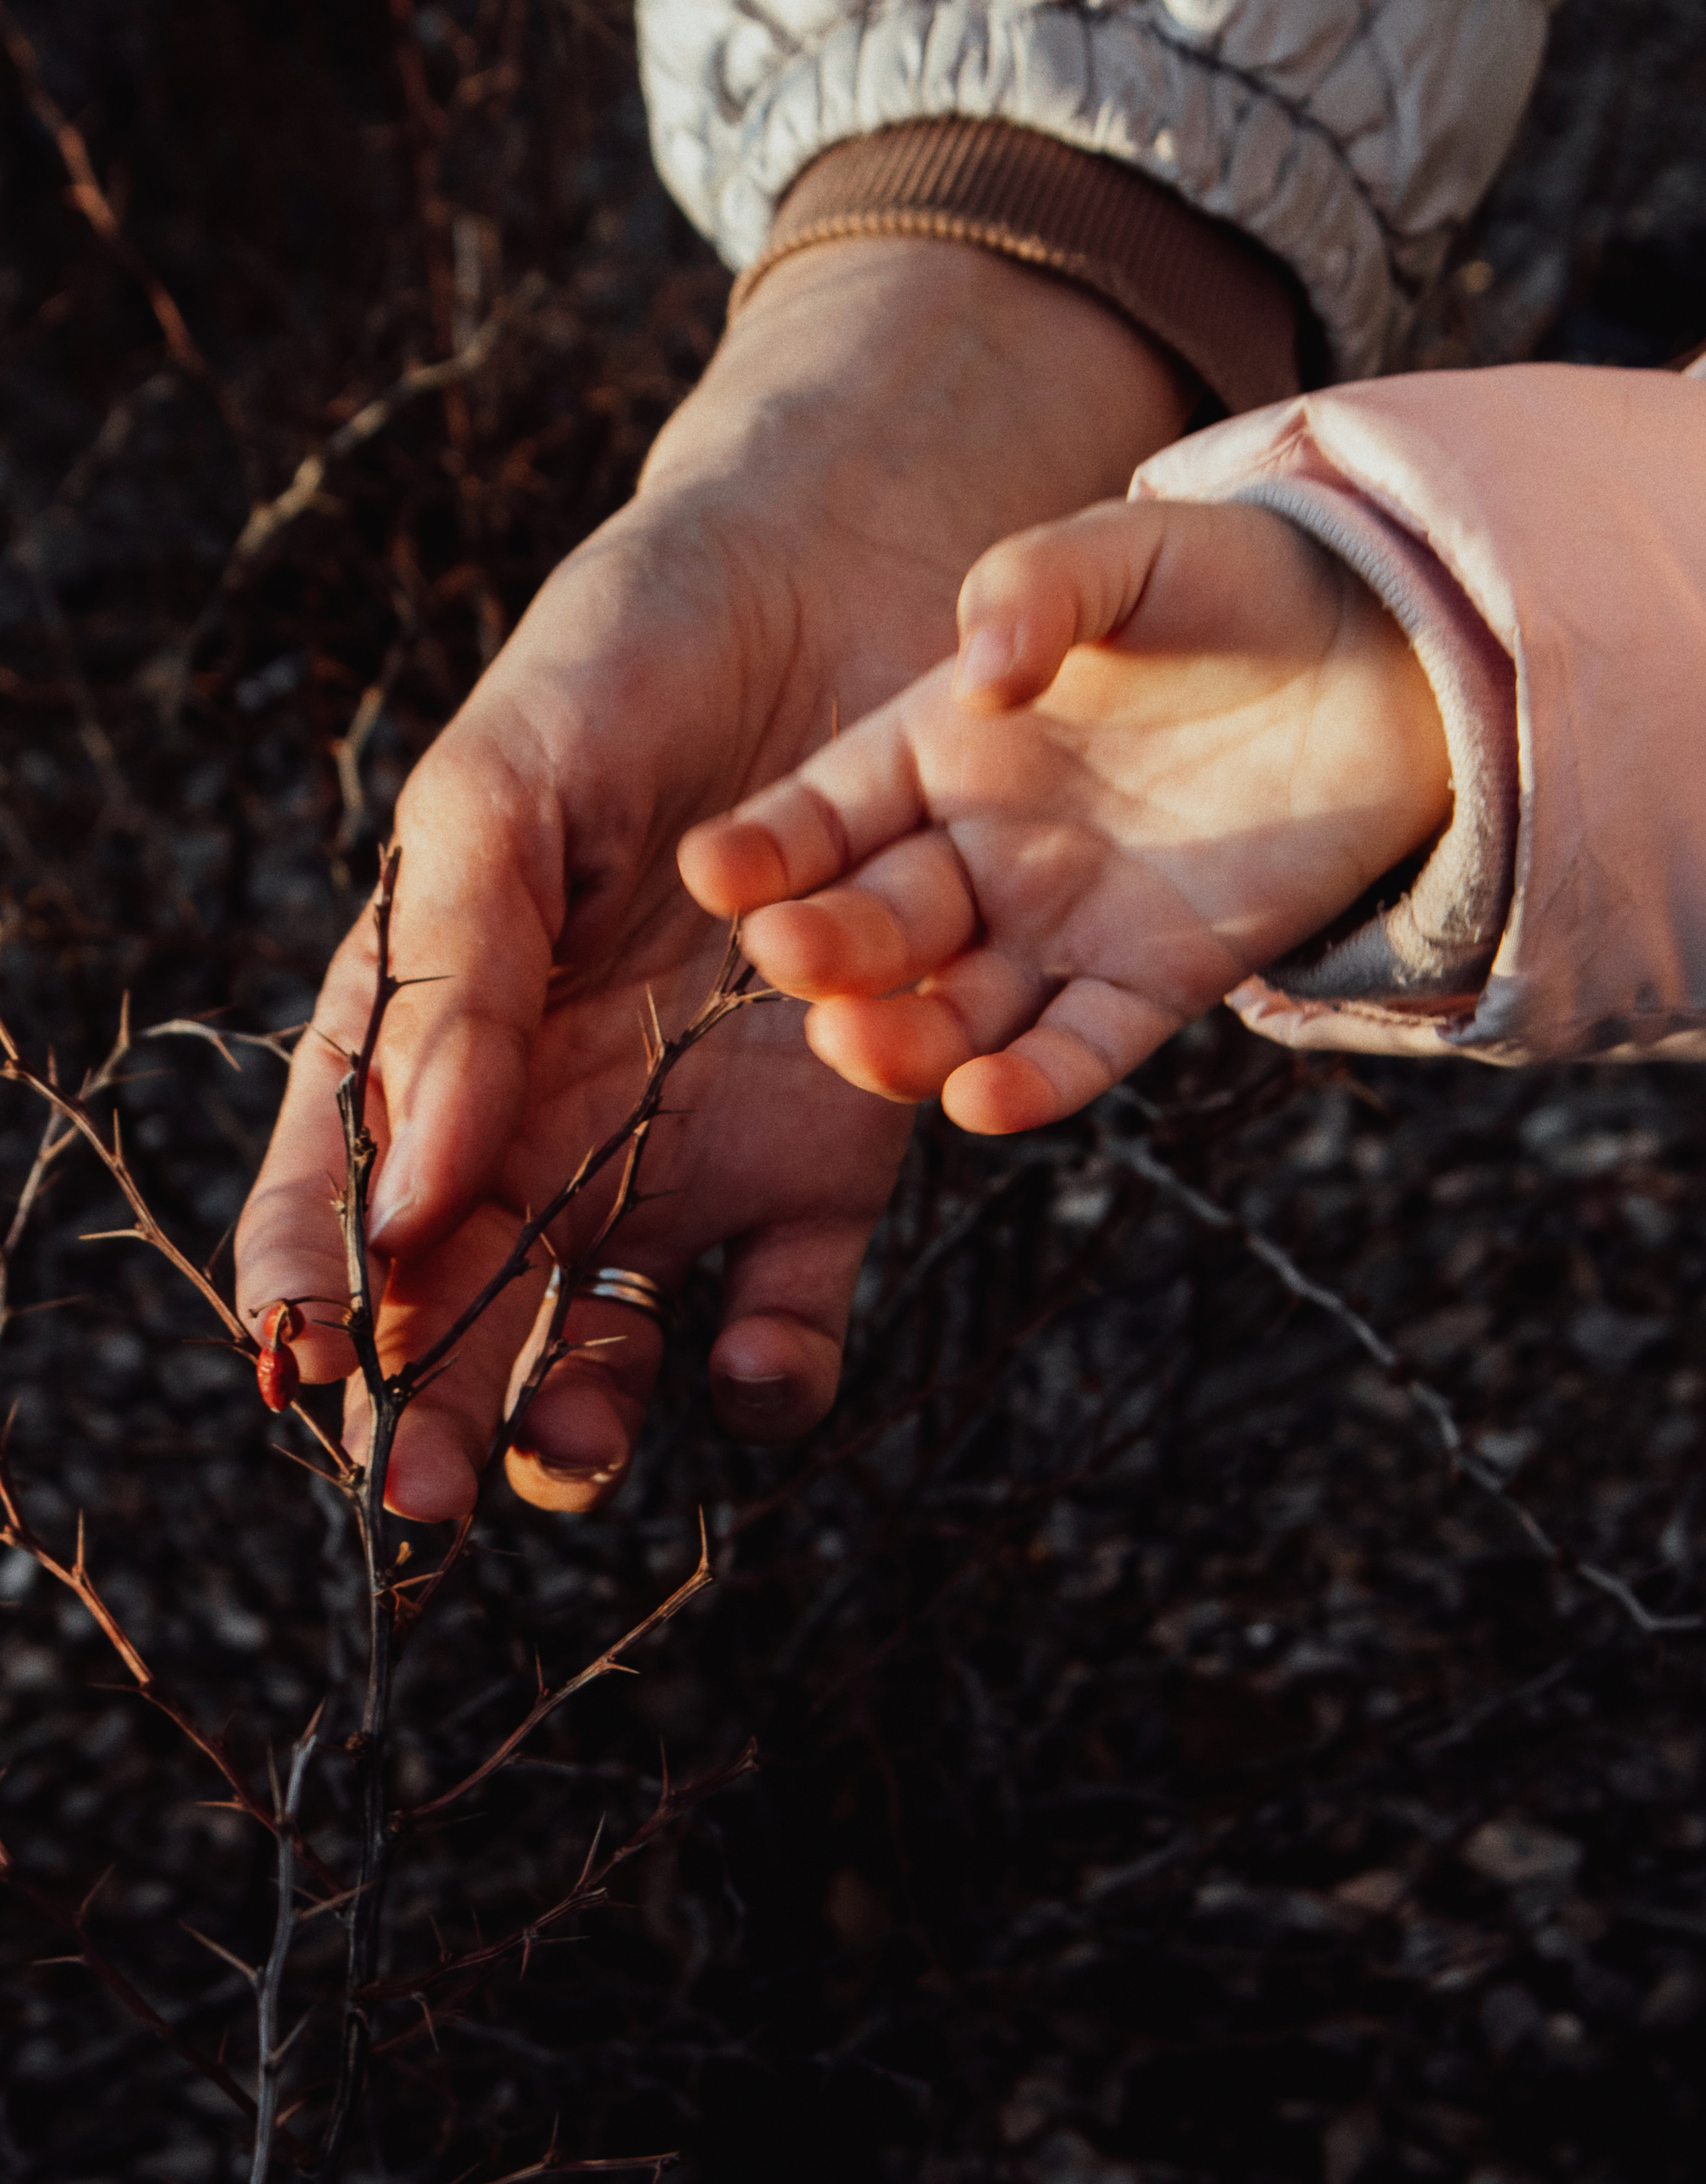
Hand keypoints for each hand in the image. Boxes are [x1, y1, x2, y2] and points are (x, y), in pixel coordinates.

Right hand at [234, 243, 1191, 1516]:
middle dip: (431, 1409)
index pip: (337, 1189)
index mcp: (432, 1035)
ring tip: (571, 1446)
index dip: (304, 1289)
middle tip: (422, 1495)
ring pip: (608, 1336)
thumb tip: (414, 1168)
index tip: (296, 1370)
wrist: (841, 598)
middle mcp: (543, 1123)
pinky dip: (771, 1360)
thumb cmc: (628, 665)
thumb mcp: (504, 786)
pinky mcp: (825, 1165)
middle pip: (463, 1305)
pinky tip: (749, 1362)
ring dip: (583, 1414)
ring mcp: (681, 1155)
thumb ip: (455, 967)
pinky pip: (788, 1303)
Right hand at [679, 495, 1452, 1132]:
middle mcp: (975, 856)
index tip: (715, 871)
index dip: (769, 845)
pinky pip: (1079, 1051)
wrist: (1384, 657)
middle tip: (791, 956)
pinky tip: (990, 1102)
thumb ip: (1041, 586)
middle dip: (829, 947)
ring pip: (957, 1010)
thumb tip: (979, 661)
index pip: (825, 812)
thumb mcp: (1129, 552)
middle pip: (879, 923)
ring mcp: (1057, 931)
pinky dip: (1034, 1084)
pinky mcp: (1149, 987)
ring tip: (866, 1049)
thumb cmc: (1231, 585)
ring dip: (906, 1041)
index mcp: (935, 751)